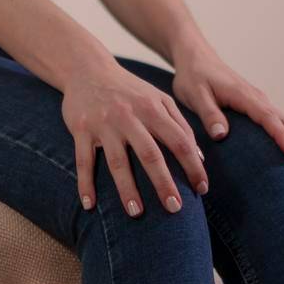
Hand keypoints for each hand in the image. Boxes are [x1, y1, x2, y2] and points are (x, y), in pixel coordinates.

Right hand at [63, 63, 207, 216]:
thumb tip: (199, 158)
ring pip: (117, 161)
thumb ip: (180, 125)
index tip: (201, 190)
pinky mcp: (81, 129)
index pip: (179, 141)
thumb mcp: (159, 99)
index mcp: (153, 109)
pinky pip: (83, 161)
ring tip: (136, 213)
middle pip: (150, 154)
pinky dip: (85, 184)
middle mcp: (130, 116)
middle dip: (163, 183)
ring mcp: (104, 124)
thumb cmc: (130, 91)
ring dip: (126, 189)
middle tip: (175, 209)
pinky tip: (89, 206)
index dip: (193, 166)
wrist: (87, 69)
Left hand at [171, 46, 283, 175]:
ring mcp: (259, 103)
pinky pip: (277, 124)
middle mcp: (257, 99)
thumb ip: (209, 113)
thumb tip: (221, 134)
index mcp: (244, 96)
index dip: (281, 136)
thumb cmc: (194, 76)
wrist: (196, 58)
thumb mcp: (195, 94)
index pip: (268, 118)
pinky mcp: (256, 108)